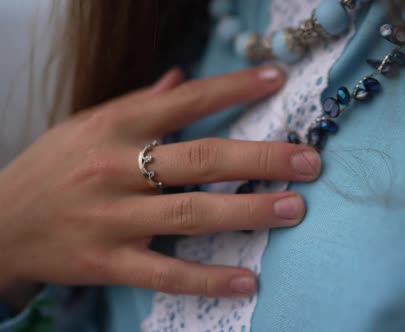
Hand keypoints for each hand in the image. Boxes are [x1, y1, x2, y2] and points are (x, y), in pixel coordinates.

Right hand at [0, 66, 320, 300]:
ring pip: (191, 214)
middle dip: (261, 159)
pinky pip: (165, 273)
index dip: (234, 88)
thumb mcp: (87, 124)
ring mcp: (112, 219)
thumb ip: (139, 104)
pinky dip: (209, 279)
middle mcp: (115, 169)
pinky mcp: (107, 262)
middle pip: (201, 160)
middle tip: (309, 161)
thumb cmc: (52, 167)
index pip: (185, 101)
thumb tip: (182, 78)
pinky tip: (248, 280)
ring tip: (295, 208)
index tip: (276, 80)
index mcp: (114, 126)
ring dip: (249, 213)